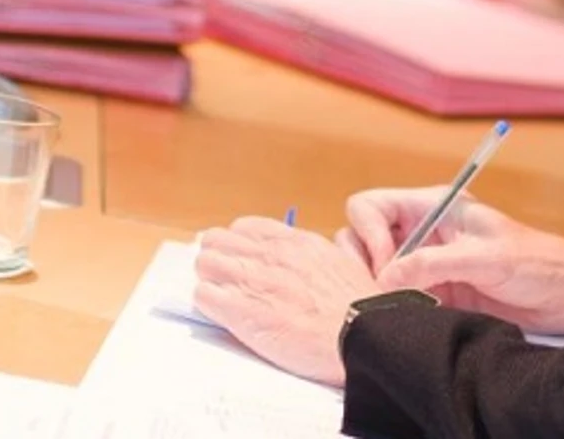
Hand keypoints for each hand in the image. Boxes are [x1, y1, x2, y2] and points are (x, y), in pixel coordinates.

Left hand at [194, 217, 377, 386]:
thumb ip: (315, 257)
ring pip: (204, 263)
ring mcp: (254, 279)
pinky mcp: (241, 310)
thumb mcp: (342, 264)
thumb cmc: (358, 308)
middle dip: (218, 260)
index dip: (238, 245)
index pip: (244, 228)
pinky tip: (224, 317)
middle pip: (217, 241)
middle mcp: (270, 254)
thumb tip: (304, 262)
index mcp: (296, 242)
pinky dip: (208, 305)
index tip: (241, 260)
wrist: (360, 334)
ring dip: (210, 280)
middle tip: (226, 282)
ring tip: (224, 300)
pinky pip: (203, 295)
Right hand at [339, 187, 563, 340]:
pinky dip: (391, 308)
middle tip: (386, 290)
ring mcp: (424, 263)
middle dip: (365, 263)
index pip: (370, 206)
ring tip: (401, 306)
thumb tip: (387, 275)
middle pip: (361, 236)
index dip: (369, 234)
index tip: (388, 265)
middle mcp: (422, 231)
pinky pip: (394, 297)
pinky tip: (411, 318)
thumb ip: (434, 263)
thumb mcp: (487, 258)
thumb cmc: (536, 263)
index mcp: (433, 206)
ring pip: (373, 270)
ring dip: (376, 288)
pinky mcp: (432, 293)